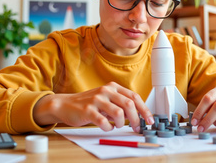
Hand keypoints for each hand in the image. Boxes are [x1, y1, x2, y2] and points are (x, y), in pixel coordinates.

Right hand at [33, 82, 153, 131]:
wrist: (66, 104)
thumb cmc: (89, 103)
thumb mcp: (107, 100)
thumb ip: (121, 105)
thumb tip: (138, 116)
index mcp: (113, 87)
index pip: (134, 97)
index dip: (144, 110)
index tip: (149, 120)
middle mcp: (106, 91)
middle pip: (129, 105)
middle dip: (136, 119)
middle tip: (136, 127)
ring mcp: (96, 99)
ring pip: (119, 114)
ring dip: (121, 123)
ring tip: (116, 125)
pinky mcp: (88, 110)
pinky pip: (104, 122)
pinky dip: (108, 128)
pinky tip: (106, 126)